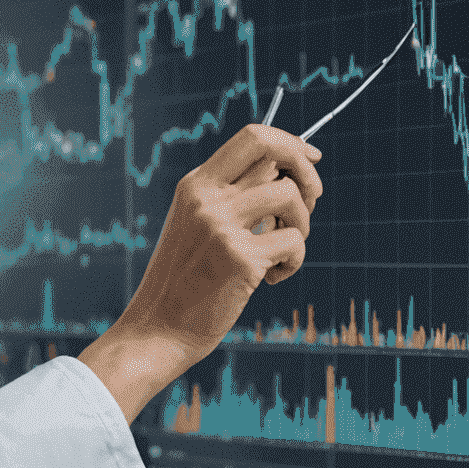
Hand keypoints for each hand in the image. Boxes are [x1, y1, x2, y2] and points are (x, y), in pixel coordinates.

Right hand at [78, 124, 322, 420]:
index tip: (310, 158)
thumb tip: (287, 172)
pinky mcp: (239, 258)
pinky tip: (271, 279)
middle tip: (310, 204)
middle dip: (307, 172)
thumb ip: (234, 198)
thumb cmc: (186, 281)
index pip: (252, 137)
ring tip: (280, 252)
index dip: (291, 142)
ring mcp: (220, 225)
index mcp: (195, 185)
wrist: (158, 330)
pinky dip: (293, 262)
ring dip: (301, 224)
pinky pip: (294, 242)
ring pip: (291, 196)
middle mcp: (206, 197)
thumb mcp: (199, 226)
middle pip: (275, 152)